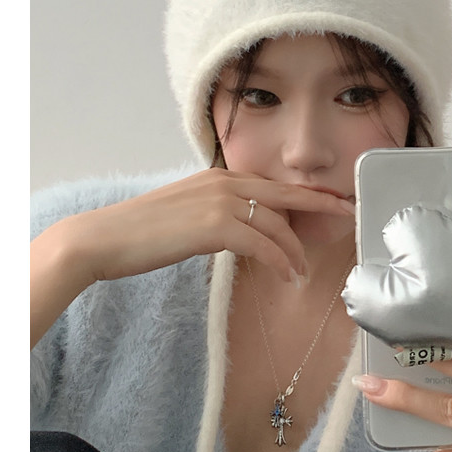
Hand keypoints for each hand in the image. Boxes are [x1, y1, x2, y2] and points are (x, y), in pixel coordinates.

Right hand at [73, 169, 353, 286]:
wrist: (105, 237)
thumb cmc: (139, 231)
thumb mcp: (182, 212)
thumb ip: (212, 213)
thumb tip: (236, 229)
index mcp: (216, 175)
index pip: (269, 183)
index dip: (301, 194)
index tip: (326, 201)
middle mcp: (223, 181)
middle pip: (284, 193)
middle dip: (319, 204)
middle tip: (346, 214)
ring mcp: (219, 201)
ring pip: (276, 223)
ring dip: (295, 248)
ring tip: (302, 270)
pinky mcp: (214, 225)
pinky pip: (262, 244)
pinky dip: (280, 260)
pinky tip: (287, 275)